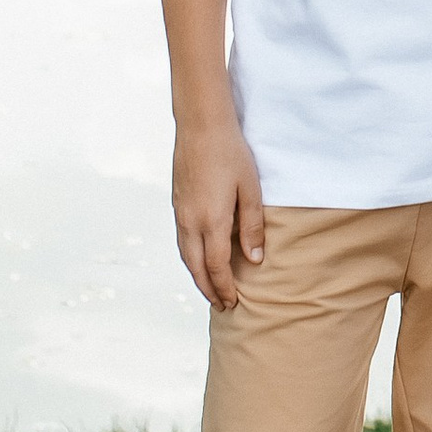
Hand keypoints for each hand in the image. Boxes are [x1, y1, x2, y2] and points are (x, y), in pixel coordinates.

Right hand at [174, 120, 265, 307]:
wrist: (201, 126)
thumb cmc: (231, 154)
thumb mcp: (251, 189)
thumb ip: (252, 227)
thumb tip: (254, 260)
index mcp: (211, 221)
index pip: (216, 266)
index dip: (224, 287)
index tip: (233, 302)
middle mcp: (191, 222)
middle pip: (196, 267)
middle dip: (208, 289)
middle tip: (221, 306)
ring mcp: (180, 213)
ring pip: (185, 255)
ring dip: (197, 276)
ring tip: (209, 288)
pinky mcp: (177, 204)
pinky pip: (181, 241)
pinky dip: (190, 258)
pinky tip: (198, 258)